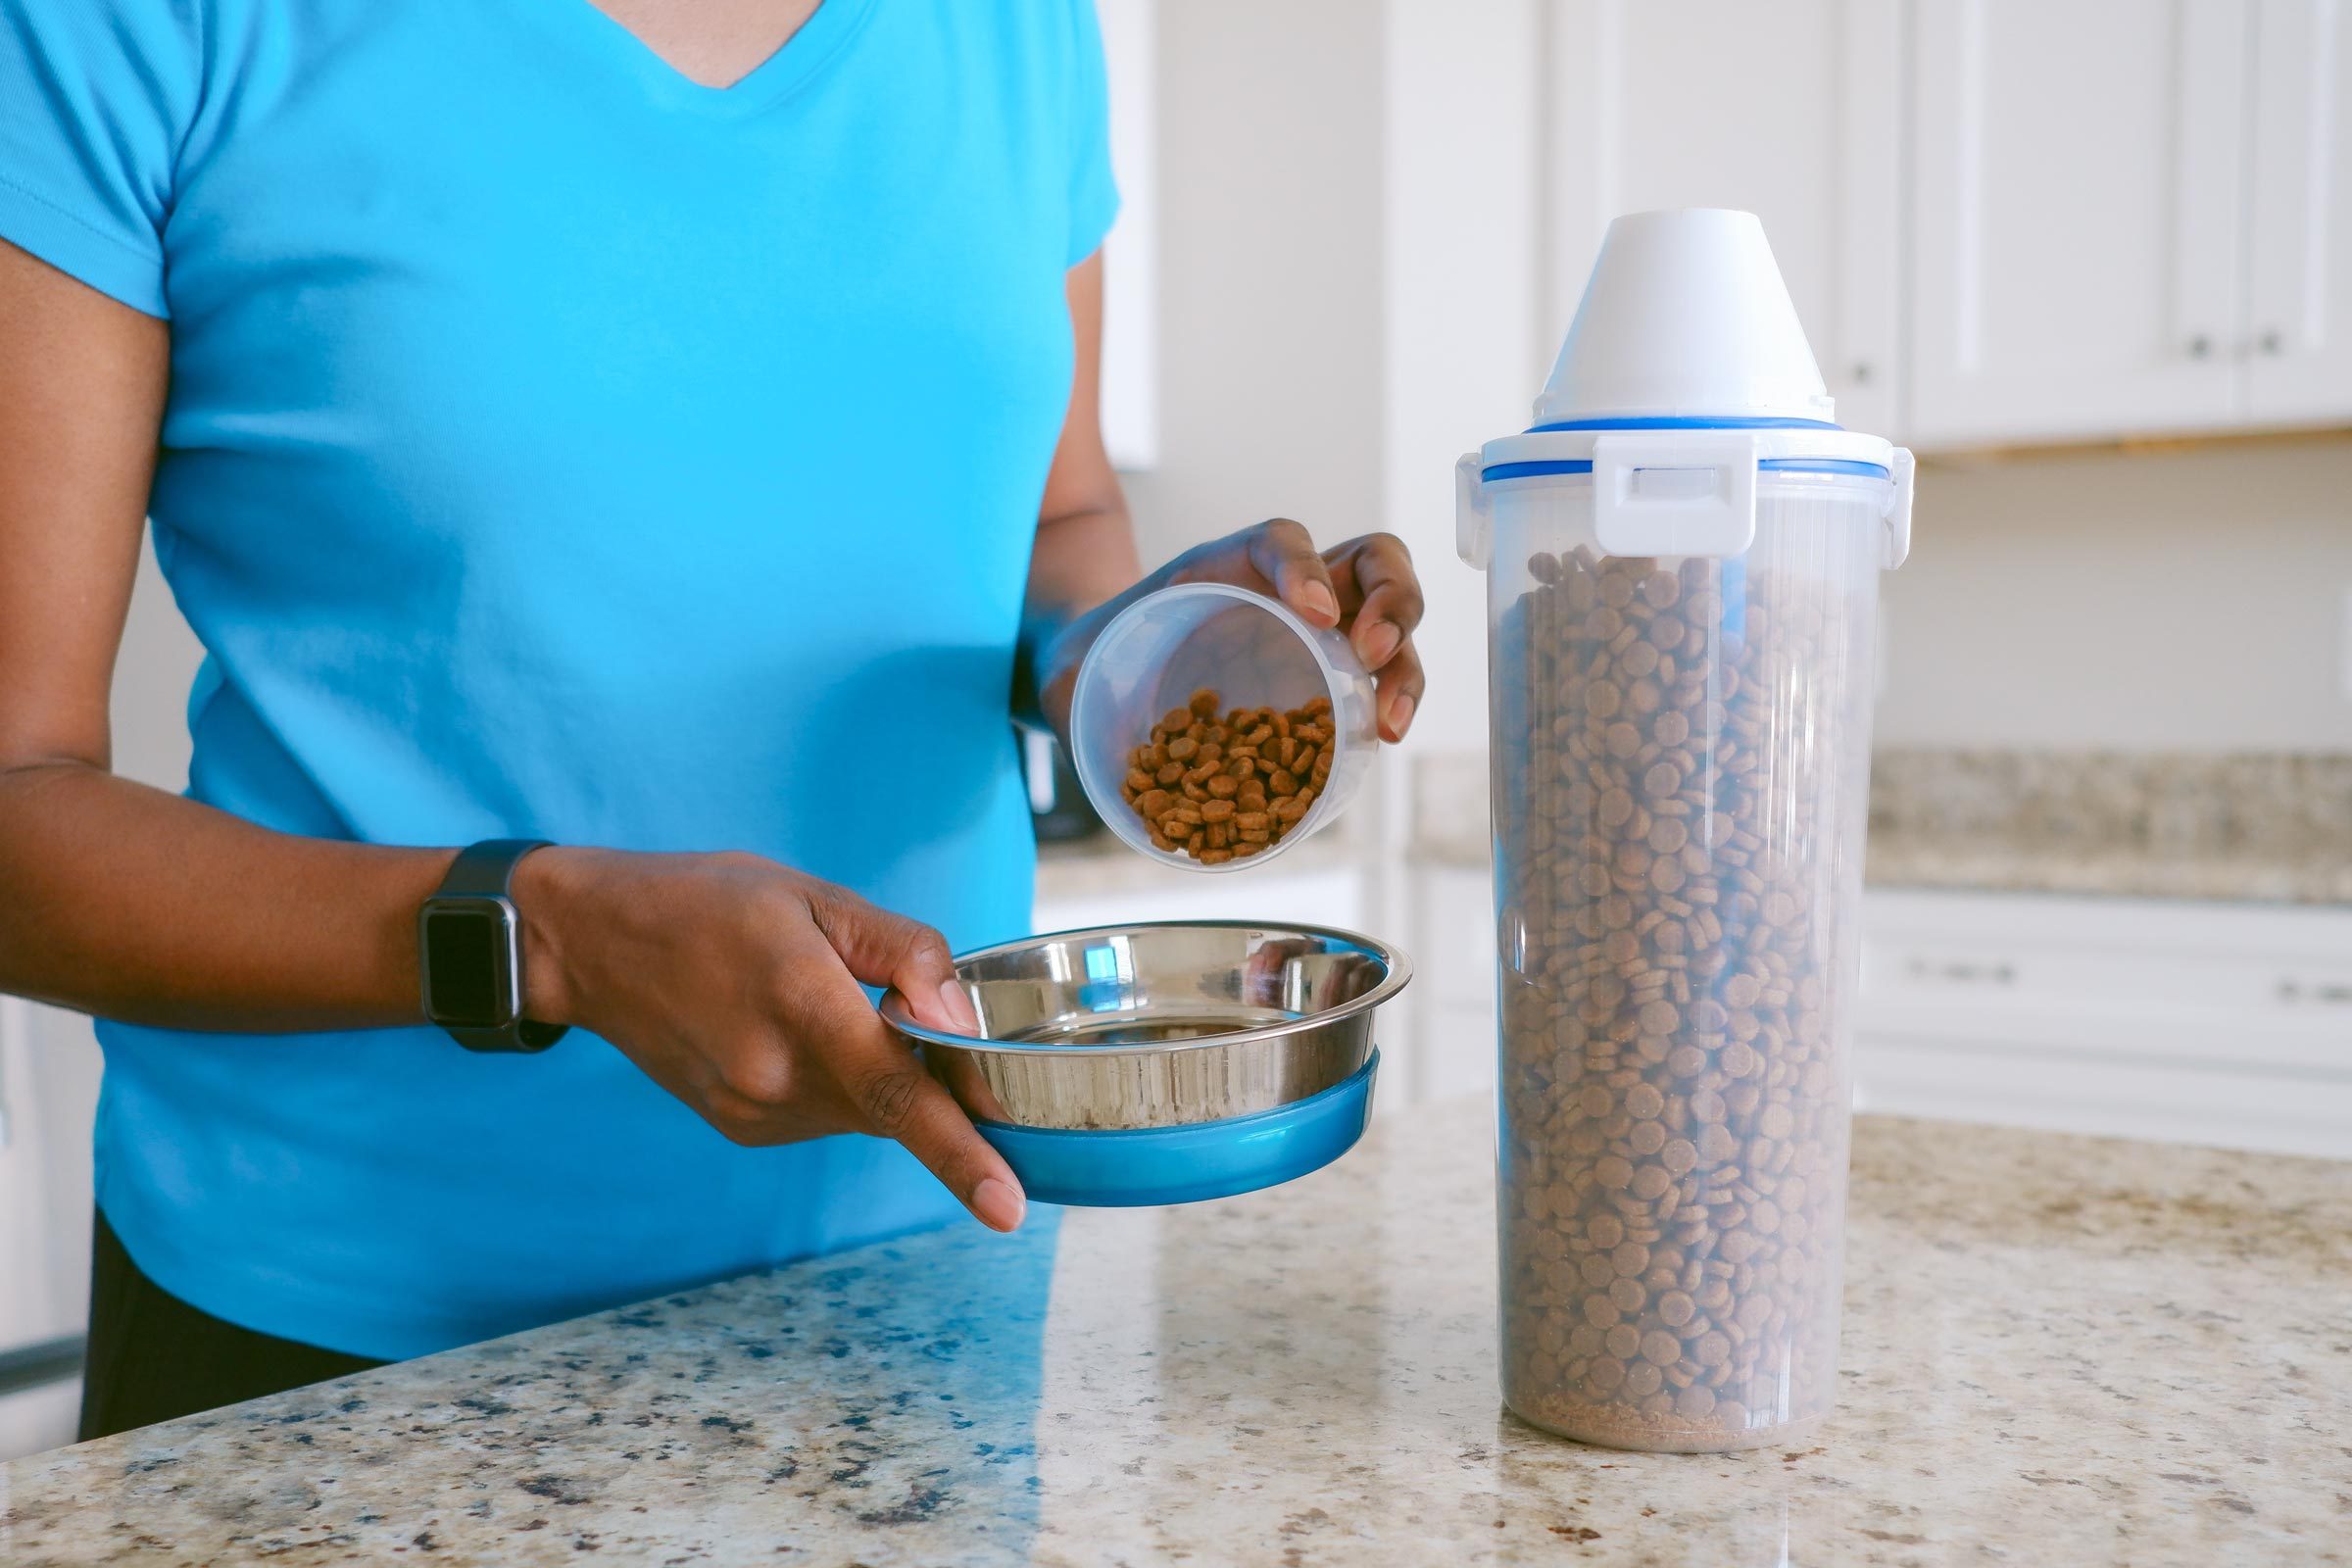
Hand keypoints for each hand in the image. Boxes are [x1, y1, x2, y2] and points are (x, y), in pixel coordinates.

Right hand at [512, 847, 1024, 1232]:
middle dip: (930, 1073)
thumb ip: (902, 952)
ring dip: (877, 1070)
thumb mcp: (814, 896)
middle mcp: (776, 1077)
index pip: (900, 1096)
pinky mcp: (743, 1127)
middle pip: (896, 1102)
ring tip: (821, 999)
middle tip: (901, 1005)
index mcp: (802, 1006)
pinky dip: (839, 1080)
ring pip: (865, 1110)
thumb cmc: (707, 903)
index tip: (1007, 1209)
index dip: (961, 1155)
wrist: (592, 943)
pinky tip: (793, 1028)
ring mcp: (754, 1111)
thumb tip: (958, 1014)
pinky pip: (826, 1112)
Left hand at [1041, 520, 1426, 743]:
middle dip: (1388, 598)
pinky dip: (1395, 698)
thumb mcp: (1071, 668)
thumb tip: (1071, 733)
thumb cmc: (1089, 665)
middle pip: (1371, 559)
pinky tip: (1384, 737)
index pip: (1280, 539)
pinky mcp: (1329, 677)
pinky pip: (1380, 676)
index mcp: (1222, 567)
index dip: (1303, 567)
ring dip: (1405, 663)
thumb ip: (1068, 692)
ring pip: (1394, 616)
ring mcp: (1317, 629)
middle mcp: (1282, 587)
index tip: (1309, 615)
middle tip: (1370, 653)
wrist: (1105, 679)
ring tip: (1388, 723)